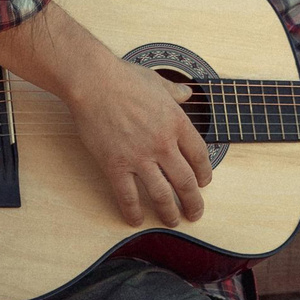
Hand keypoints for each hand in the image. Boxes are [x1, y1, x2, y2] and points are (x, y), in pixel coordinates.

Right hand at [66, 55, 215, 227]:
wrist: (94, 82)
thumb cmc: (124, 78)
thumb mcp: (158, 82)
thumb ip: (175, 92)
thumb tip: (187, 93)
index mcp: (177, 123)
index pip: (200, 156)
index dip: (205, 173)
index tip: (204, 182)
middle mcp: (163, 144)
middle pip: (186, 181)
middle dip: (193, 202)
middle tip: (195, 213)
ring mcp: (139, 157)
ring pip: (161, 194)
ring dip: (169, 212)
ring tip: (173, 221)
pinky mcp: (115, 165)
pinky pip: (127, 196)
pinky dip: (133, 211)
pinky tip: (137, 220)